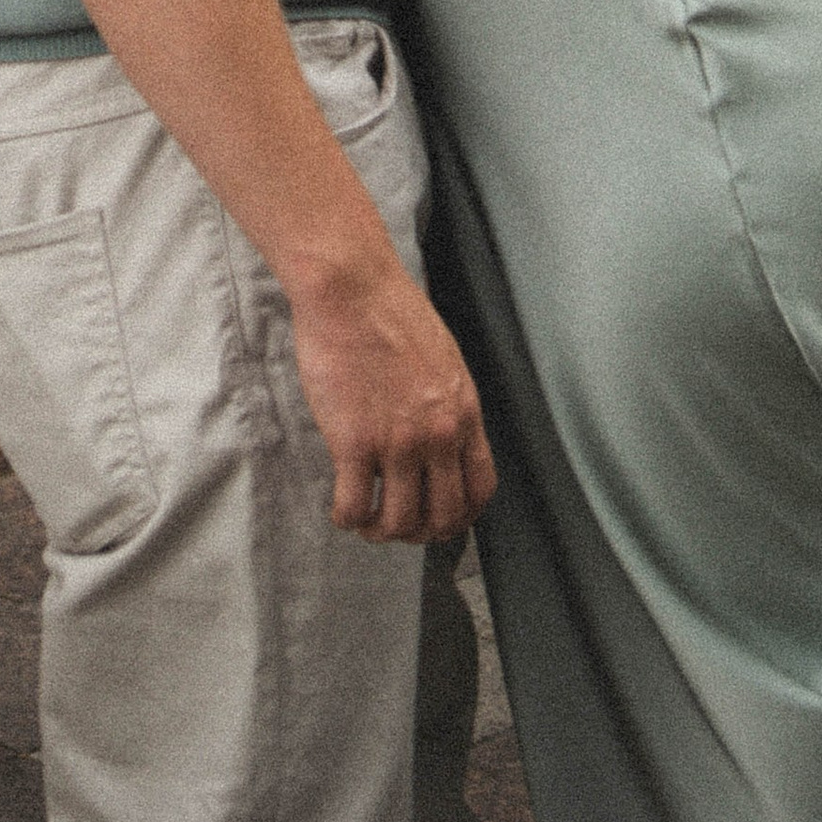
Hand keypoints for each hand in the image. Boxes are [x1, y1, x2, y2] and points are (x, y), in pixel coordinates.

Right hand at [285, 251, 495, 540]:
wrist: (352, 289)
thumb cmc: (391, 312)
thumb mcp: (443, 360)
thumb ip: (446, 406)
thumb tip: (440, 442)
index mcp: (463, 412)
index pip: (480, 489)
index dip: (460, 516)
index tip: (439, 518)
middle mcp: (437, 435)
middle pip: (442, 516)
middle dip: (419, 532)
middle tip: (396, 524)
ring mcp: (397, 442)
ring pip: (399, 523)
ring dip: (380, 531)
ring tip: (365, 520)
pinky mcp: (354, 443)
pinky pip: (354, 507)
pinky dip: (347, 519)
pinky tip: (341, 507)